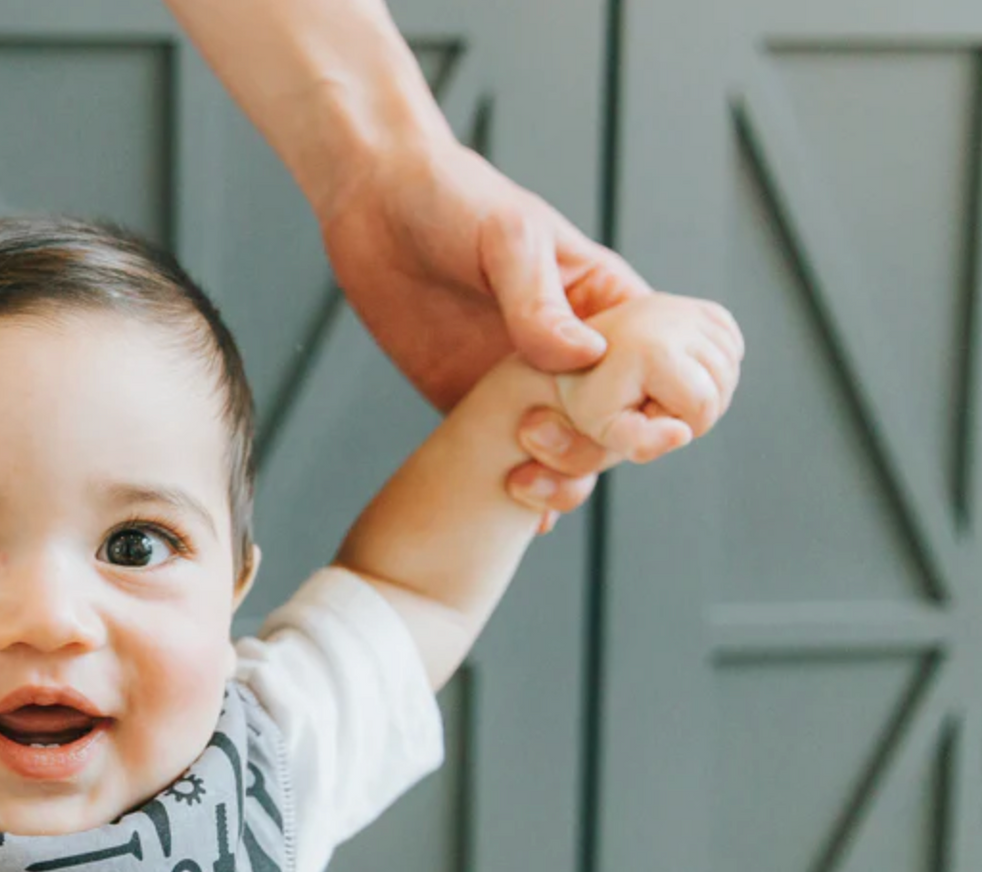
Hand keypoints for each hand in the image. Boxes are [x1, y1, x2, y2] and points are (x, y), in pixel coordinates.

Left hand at [319, 134, 647, 524]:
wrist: (373, 202)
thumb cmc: (455, 198)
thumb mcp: (508, 237)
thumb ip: (540, 299)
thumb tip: (583, 361)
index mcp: (602, 304)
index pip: (662, 367)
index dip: (660, 403)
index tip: (633, 423)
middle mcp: (571, 351)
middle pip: (621, 422)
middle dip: (603, 450)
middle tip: (546, 441)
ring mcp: (523, 381)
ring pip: (571, 449)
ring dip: (565, 476)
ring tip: (525, 483)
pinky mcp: (470, 402)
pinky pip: (507, 456)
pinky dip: (523, 490)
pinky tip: (518, 509)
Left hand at [552, 293, 743, 463]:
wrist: (582, 356)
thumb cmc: (591, 394)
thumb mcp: (604, 428)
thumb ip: (642, 443)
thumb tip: (683, 435)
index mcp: (654, 349)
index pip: (704, 407)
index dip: (679, 423)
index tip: (643, 411)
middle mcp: (679, 320)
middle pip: (723, 386)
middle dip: (693, 407)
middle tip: (651, 398)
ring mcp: (694, 310)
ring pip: (731, 368)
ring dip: (704, 387)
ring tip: (661, 384)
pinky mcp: (705, 309)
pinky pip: (732, 348)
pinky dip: (713, 366)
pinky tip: (680, 369)